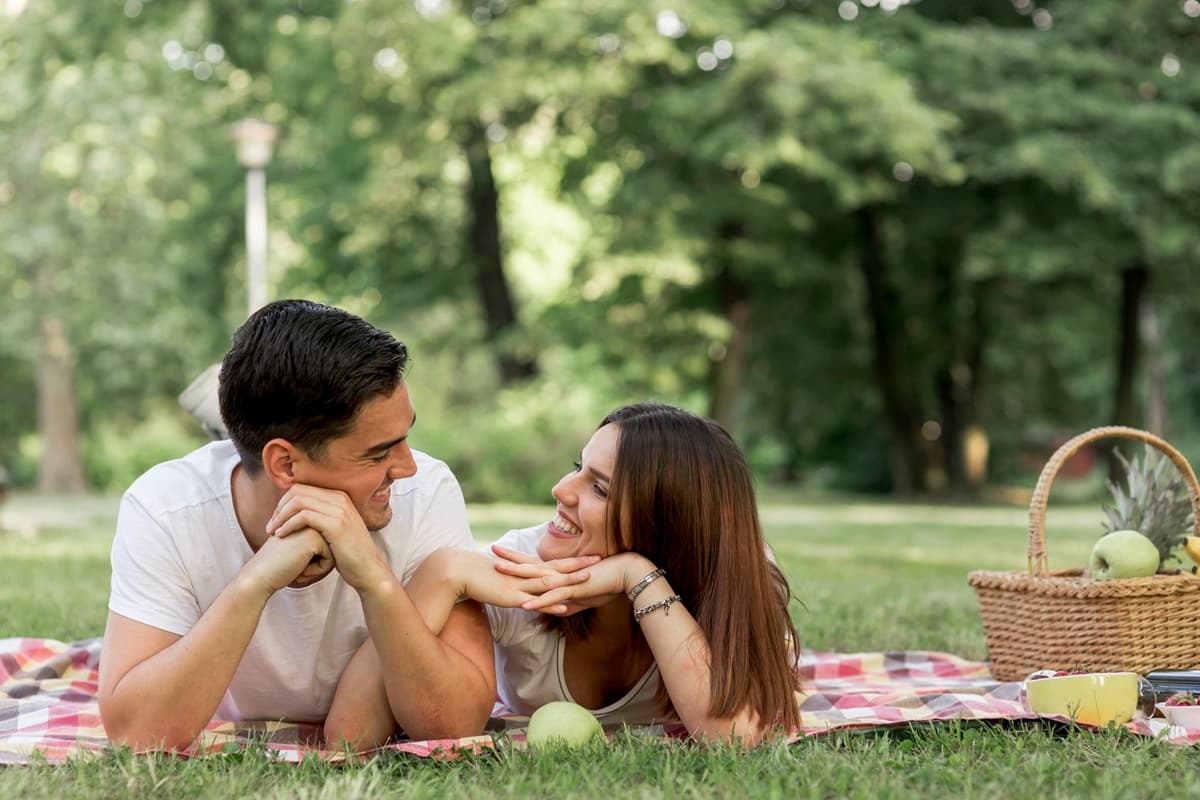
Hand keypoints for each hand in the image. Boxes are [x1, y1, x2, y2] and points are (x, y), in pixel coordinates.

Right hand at [245, 527, 333, 594]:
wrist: (259, 575)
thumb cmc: (279, 567)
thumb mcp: (301, 550)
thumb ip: (318, 545)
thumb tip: (339, 551)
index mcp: (308, 519)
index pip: (328, 545)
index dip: (315, 560)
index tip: (294, 560)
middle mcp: (311, 519)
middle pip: (333, 548)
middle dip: (317, 563)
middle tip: (294, 563)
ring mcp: (313, 526)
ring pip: (333, 554)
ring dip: (317, 567)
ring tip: (296, 565)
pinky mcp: (314, 538)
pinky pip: (330, 560)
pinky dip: (316, 571)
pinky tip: (298, 568)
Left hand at [267, 484, 389, 591]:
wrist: (368, 570)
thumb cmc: (349, 554)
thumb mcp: (337, 528)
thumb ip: (322, 516)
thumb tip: (300, 513)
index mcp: (339, 497)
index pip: (302, 488)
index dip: (284, 502)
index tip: (276, 520)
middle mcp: (340, 499)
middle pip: (298, 491)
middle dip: (279, 507)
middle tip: (271, 525)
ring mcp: (339, 510)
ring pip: (298, 501)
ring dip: (280, 516)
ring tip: (272, 531)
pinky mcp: (336, 524)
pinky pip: (303, 516)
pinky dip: (288, 525)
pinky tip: (282, 536)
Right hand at [454, 548, 598, 608]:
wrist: (459, 571)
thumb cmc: (478, 576)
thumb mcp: (501, 580)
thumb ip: (514, 584)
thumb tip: (523, 591)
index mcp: (525, 570)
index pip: (553, 563)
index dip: (572, 559)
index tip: (589, 556)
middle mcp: (526, 574)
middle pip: (557, 567)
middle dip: (579, 564)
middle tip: (601, 558)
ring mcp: (520, 584)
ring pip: (550, 581)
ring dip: (570, 580)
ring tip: (590, 578)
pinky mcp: (512, 596)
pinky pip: (535, 600)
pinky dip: (551, 602)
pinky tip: (565, 606)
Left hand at [492, 546, 652, 615]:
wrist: (627, 574)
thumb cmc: (608, 583)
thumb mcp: (584, 596)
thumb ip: (569, 603)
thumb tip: (558, 610)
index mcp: (561, 573)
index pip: (535, 564)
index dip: (518, 558)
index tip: (501, 553)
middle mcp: (560, 574)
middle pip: (530, 565)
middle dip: (510, 559)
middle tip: (491, 550)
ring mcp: (566, 581)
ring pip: (536, 578)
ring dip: (516, 575)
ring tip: (498, 572)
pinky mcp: (575, 590)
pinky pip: (553, 597)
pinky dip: (538, 601)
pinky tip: (524, 605)